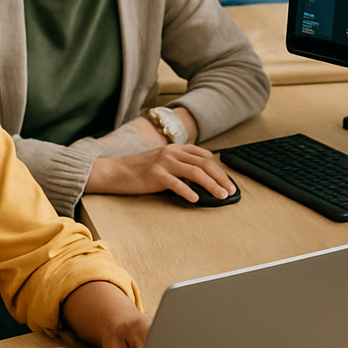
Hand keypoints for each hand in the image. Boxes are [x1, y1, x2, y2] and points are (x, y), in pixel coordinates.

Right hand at [88, 143, 237, 201]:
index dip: (219, 169)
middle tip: (230, 191)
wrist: (116, 171)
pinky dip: (188, 191)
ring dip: (211, 185)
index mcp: (176, 148)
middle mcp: (172, 152)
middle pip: (204, 164)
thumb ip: (181, 164)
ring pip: (194, 172)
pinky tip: (196, 199)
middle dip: (220, 178)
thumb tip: (202, 178)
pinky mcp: (155, 175)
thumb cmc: (141, 170)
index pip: (205, 157)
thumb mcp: (164, 161)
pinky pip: (176, 183)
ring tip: (221, 196)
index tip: (228, 182)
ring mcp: (164, 162)